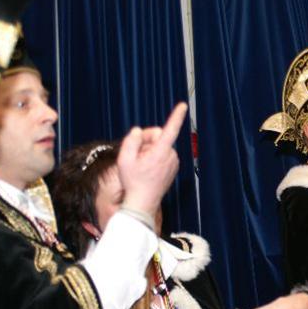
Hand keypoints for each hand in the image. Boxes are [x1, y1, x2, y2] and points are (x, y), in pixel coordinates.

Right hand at [118, 103, 186, 217]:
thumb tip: (139, 131)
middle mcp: (171, 156)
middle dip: (148, 140)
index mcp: (160, 152)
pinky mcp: (173, 167)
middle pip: (160, 137)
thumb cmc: (133, 182)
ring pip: (161, 146)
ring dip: (150, 151)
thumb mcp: (124, 159)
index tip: (183, 106)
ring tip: (142, 165)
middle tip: (137, 155)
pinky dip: (155, 157)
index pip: (170, 130)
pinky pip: (163, 155)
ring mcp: (174, 162)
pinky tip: (148, 169)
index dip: (176, 116)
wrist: (142, 202)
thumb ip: (131, 141)